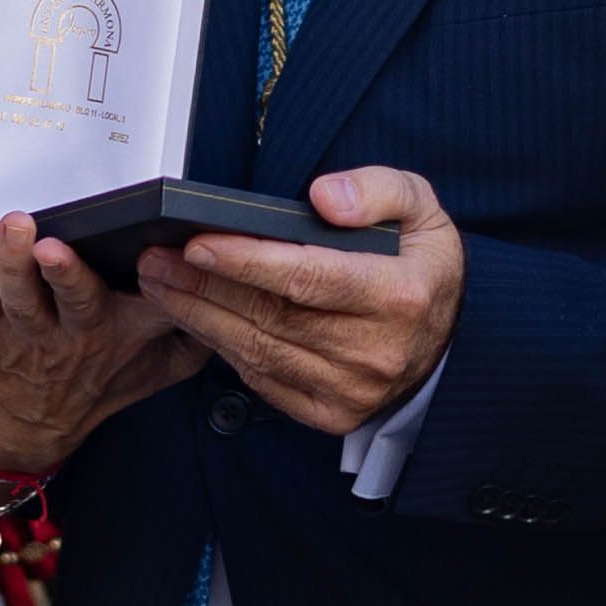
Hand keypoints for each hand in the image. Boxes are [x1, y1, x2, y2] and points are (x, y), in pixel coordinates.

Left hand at [0, 191, 194, 471]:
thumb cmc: (97, 381)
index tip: (156, 257)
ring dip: (10, 256)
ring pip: (15, 290)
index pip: (146, 307)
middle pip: (72, 297)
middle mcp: (72, 330)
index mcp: (121, 330)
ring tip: (12, 222)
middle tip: (53, 241)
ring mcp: (22, 327)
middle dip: (64, 270)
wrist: (27, 427)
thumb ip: (201, 329)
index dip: (154, 285)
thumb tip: (245, 287)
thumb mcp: (164, 365)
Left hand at [154, 165, 462, 440]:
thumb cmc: (423, 266)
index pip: (309, 277)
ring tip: (159, 284)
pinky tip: (194, 319)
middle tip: (155, 260)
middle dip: (204, 285)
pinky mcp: (331, 414)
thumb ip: (378, 191)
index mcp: (400, 295)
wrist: (450, 343)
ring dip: (200, 317)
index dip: (248, 261)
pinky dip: (222, 349)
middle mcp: (376, 350)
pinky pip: (263, 380)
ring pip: (259, 351)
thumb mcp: (422, 209)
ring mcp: (352, 389)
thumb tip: (325, 197)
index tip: (197, 242)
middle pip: (271, 315)